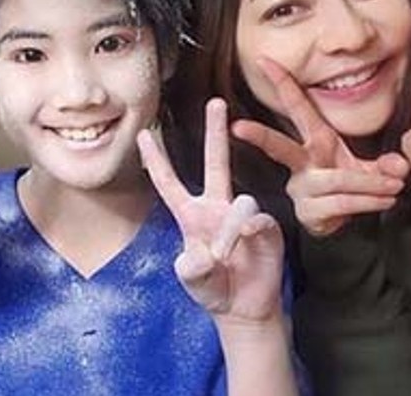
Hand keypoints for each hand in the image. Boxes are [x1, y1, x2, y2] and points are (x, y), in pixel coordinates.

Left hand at [137, 98, 284, 323]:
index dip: (156, 159)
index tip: (144, 132)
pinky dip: (249, 236)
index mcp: (191, 215)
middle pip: (215, 163)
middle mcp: (217, 208)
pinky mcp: (266, 227)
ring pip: (240, 205)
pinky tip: (247, 248)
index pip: (169, 182)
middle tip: (215, 101)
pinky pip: (258, 221)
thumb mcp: (193, 281)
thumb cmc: (213, 289)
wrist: (245, 308)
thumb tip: (206, 251)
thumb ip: (192, 268)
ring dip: (230, 234)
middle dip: (215, 131)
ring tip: (224, 258)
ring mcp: (243, 215)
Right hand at [231, 59, 407, 236]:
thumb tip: (398, 167)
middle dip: (259, 136)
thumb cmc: (348, 184)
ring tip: (394, 186)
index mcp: (315, 140)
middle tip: (239, 127)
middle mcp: (302, 162)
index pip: (296, 107)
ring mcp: (302, 188)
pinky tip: (385, 200)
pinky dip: (368, 201)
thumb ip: (386, 165)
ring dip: (369, 183)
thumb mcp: (370, 168)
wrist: (339, 221)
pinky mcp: (309, 212)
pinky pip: (342, 203)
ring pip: (336, 181)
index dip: (281, 83)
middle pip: (280, 147)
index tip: (264, 60)